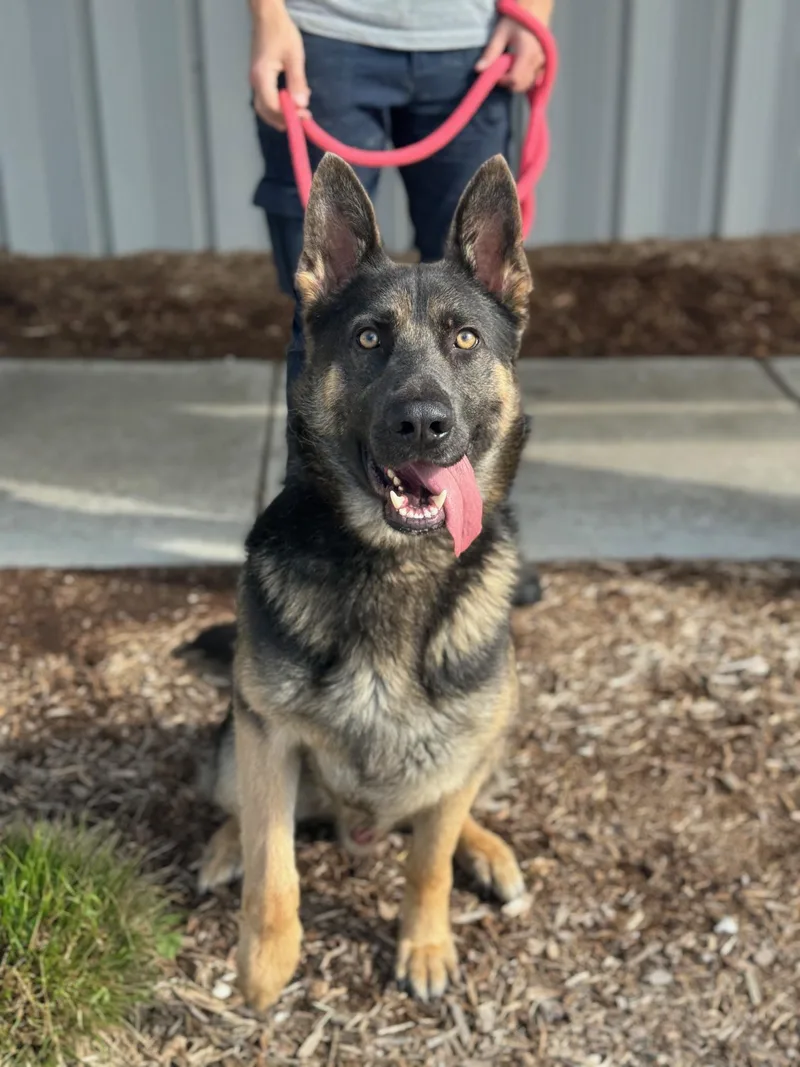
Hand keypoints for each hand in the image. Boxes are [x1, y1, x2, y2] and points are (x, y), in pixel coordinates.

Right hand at [250, 0, 309, 130]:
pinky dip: (278, 106)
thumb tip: (302, 105)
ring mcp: (255, 81)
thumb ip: (297, 81)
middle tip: (303, 119)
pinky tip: (292, 102)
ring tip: (299, 113)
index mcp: (262, 76)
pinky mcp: (259, 79)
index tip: (305, 115)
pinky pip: (266, 99)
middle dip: (283, 119)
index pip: (272, 106)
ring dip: (280, 115)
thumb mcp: (294, 56)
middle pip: (265, 112)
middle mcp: (255, 82)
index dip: (288, 115)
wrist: (267, 16)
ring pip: (264, 108)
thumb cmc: (281, 32)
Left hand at [475, 2, 551, 92]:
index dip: (502, 81)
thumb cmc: (516, 20)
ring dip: (516, 82)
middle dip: (508, 83)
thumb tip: (478, 69)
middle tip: (502, 71)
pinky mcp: (545, 65)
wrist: (534, 11)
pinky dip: (525, 80)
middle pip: (521, 85)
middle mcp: (537, 60)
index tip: (495, 74)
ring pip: (528, 84)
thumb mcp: (500, 33)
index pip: (514, 79)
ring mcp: (543, 63)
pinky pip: (534, 80)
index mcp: (527, 52)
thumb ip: (491, 52)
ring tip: (510, 68)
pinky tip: (518, 69)